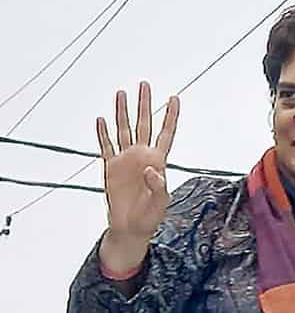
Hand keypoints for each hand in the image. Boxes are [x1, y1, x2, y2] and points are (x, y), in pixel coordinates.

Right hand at [97, 82, 179, 271]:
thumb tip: (151, 170)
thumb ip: (158, 185)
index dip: (170, 116)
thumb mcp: (160, 202)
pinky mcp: (111, 167)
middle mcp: (142, 156)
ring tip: (121, 94)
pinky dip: (103, 133)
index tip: (174, 98)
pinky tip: (102, 120)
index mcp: (158, 162)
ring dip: (122, 112)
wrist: (131, 227)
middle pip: (143, 124)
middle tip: (144, 85)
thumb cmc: (150, 216)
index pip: (165, 133)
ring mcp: (126, 160)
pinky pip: (106, 146)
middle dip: (144, 104)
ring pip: (124, 130)